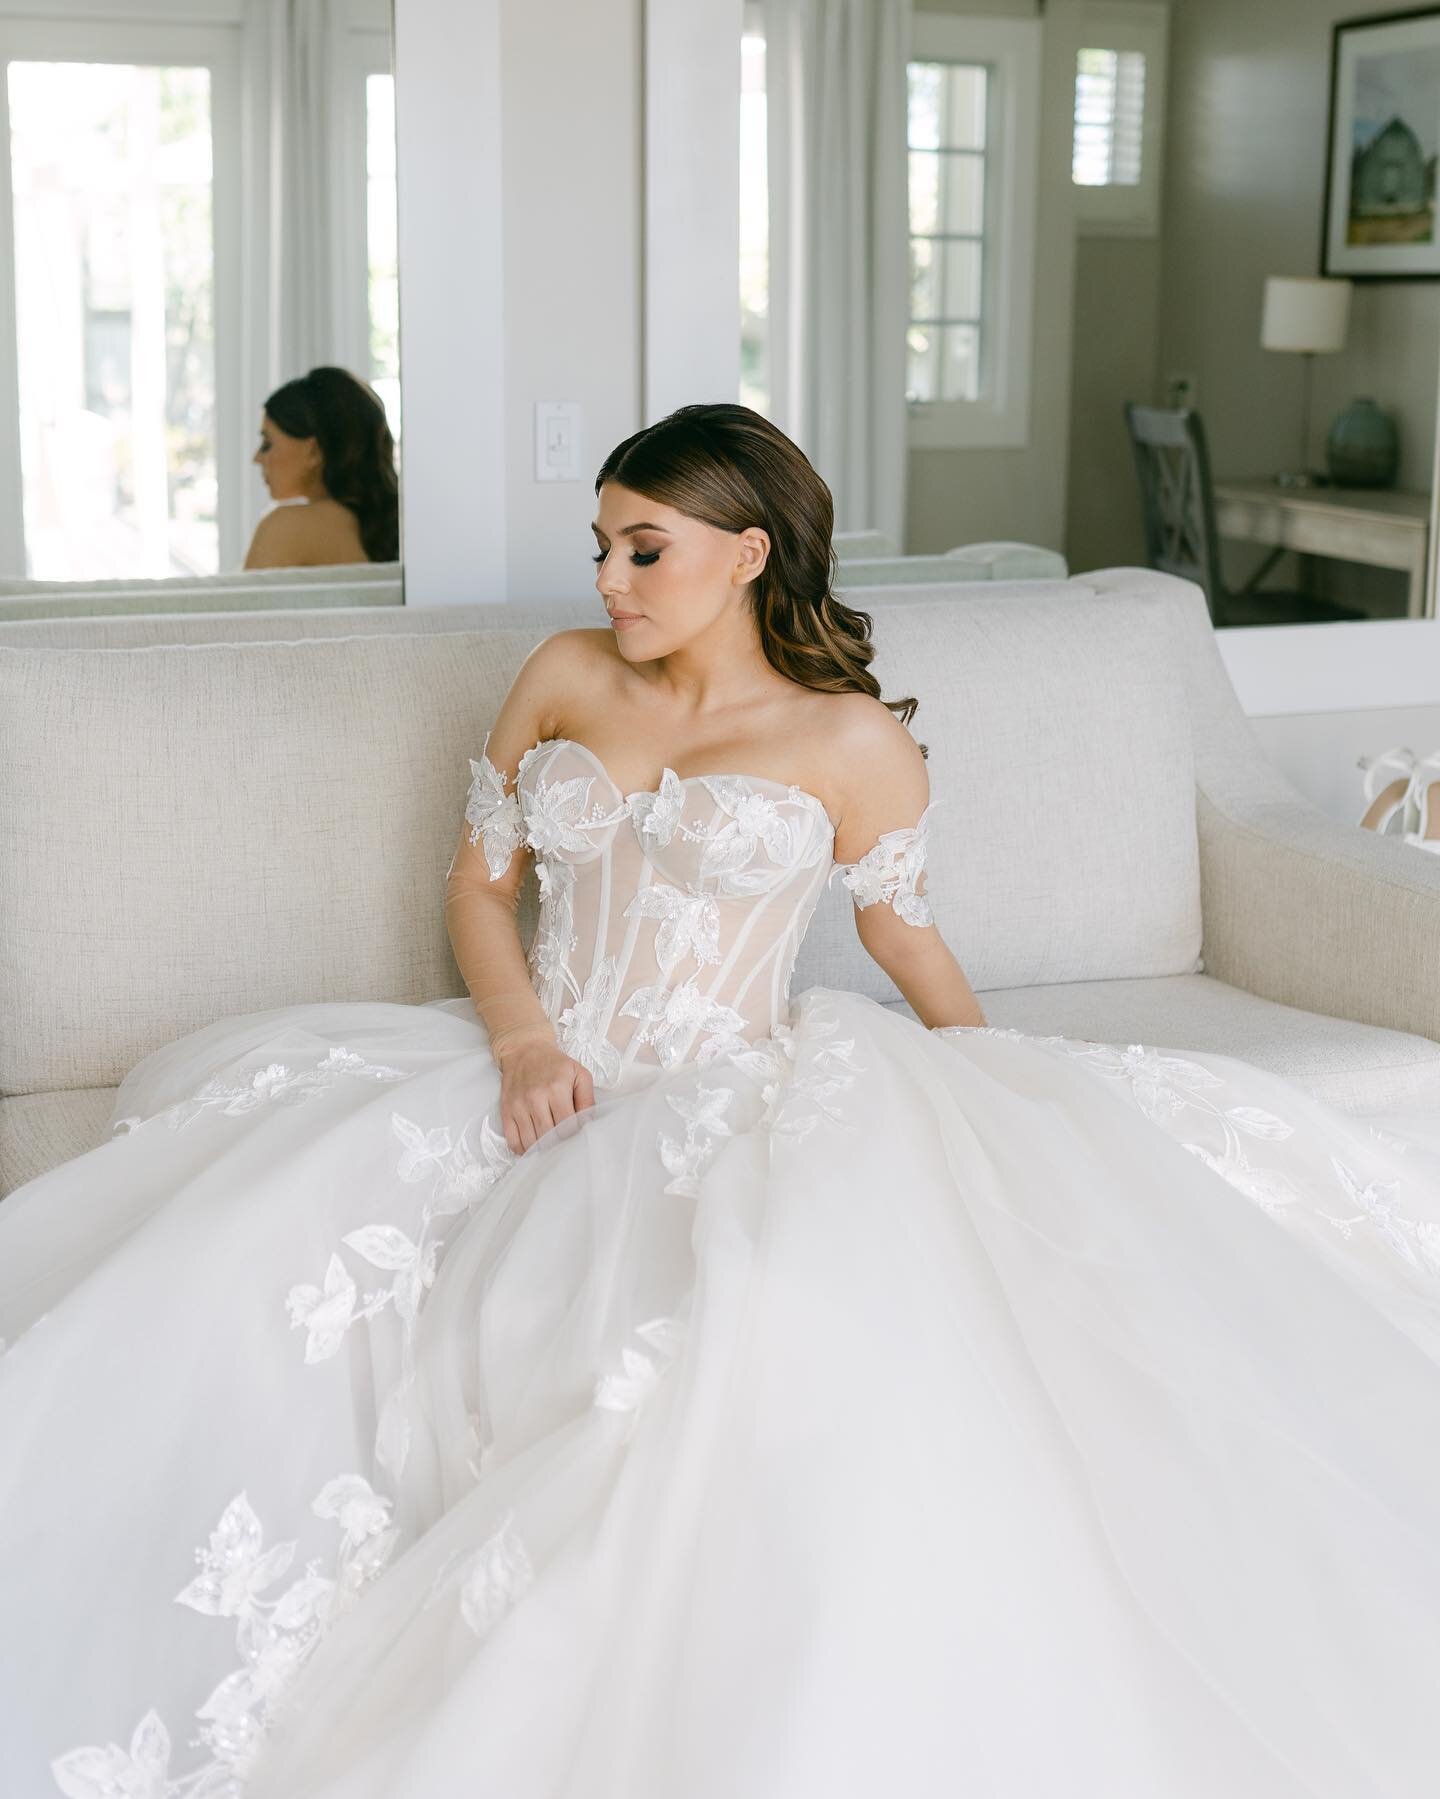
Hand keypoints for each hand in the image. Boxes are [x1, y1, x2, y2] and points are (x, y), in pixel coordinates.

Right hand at [493, 1029, 595, 1153]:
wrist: (524, 1051)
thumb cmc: (554, 1064)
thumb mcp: (579, 1074)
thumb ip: (587, 1099)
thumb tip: (588, 1124)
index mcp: (557, 1089)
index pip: (568, 1125)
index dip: (575, 1136)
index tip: (577, 1138)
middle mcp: (535, 1098)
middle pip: (549, 1137)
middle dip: (559, 1145)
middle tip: (565, 1146)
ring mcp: (519, 1106)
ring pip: (531, 1142)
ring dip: (543, 1150)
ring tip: (551, 1147)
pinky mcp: (506, 1111)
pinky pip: (513, 1141)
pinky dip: (523, 1150)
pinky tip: (533, 1147)